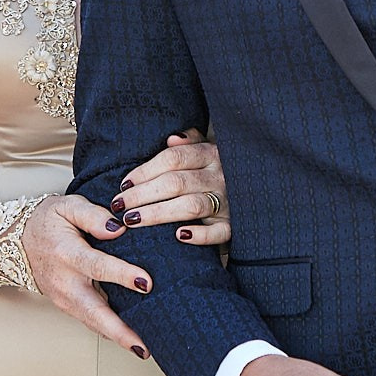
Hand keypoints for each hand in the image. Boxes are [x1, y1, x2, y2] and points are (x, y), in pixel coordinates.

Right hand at [22, 194, 152, 357]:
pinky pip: (90, 321)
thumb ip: (94, 215)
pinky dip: (109, 332)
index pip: (98, 266)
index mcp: (67, 253)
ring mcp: (64, 298)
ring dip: (117, 338)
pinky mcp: (67, 306)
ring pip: (92, 323)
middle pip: (93, 311)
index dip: (122, 274)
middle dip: (119, 330)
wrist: (16, 241)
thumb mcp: (68, 206)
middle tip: (142, 344)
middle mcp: (65, 281)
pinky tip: (130, 339)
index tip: (146, 282)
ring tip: (143, 349)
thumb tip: (119, 228)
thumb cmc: (47, 221)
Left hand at [112, 129, 231, 246]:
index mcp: (212, 154)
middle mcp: (220, 176)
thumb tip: (172, 139)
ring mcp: (229, 202)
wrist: (256, 196)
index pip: (173, 159)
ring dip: (158, 214)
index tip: (123, 184)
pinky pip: (218, 232)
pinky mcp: (234, 226)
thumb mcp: (208, 151)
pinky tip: (179, 236)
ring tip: (132, 221)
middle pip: (176, 182)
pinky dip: (200, 235)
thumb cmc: (217, 174)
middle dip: (142, 195)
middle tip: (119, 206)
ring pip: (191, 206)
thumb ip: (190, 143)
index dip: (145, 170)